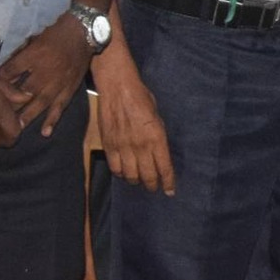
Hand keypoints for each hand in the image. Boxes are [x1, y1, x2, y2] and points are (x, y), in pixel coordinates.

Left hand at [0, 17, 91, 135]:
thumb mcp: (32, 42)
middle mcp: (44, 74)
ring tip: (16, 130)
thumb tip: (1, 75)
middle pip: (23, 94)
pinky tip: (45, 132)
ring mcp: (58, 84)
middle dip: (11, 106)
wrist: (83, 33)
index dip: (0, 85)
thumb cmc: (55, 36)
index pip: (11, 75)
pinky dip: (52, 120)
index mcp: (33, 60)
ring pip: (40, 104)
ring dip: (28, 117)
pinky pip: (60, 107)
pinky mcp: (69, 89)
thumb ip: (17, 60)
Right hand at [92, 55, 174, 192]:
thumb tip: (159, 152)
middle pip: (147, 175)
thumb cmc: (142, 98)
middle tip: (155, 187)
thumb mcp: (158, 116)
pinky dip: (121, 173)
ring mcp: (123, 147)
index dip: (168, 181)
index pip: (164, 167)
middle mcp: (140, 145)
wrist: (118, 88)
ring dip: (136, 181)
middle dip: (153, 185)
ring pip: (130, 175)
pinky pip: (115, 168)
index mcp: (157, 137)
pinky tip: (125, 172)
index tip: (170, 191)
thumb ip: (158, 136)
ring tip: (140, 180)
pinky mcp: (108, 146)